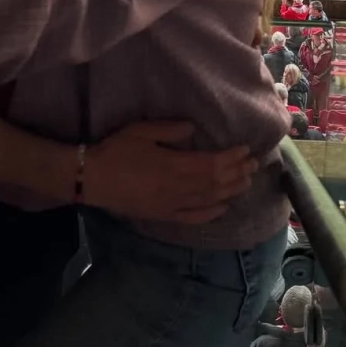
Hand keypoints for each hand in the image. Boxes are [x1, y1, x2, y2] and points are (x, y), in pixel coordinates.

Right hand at [84, 122, 257, 224]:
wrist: (91, 179)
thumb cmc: (115, 151)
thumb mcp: (141, 131)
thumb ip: (169, 130)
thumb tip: (193, 129)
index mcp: (173, 165)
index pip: (212, 164)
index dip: (232, 159)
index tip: (245, 150)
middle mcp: (177, 188)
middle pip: (215, 183)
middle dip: (237, 173)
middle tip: (254, 165)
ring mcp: (171, 205)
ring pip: (208, 200)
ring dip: (230, 191)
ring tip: (246, 182)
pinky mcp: (163, 216)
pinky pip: (193, 218)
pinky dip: (211, 213)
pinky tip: (224, 208)